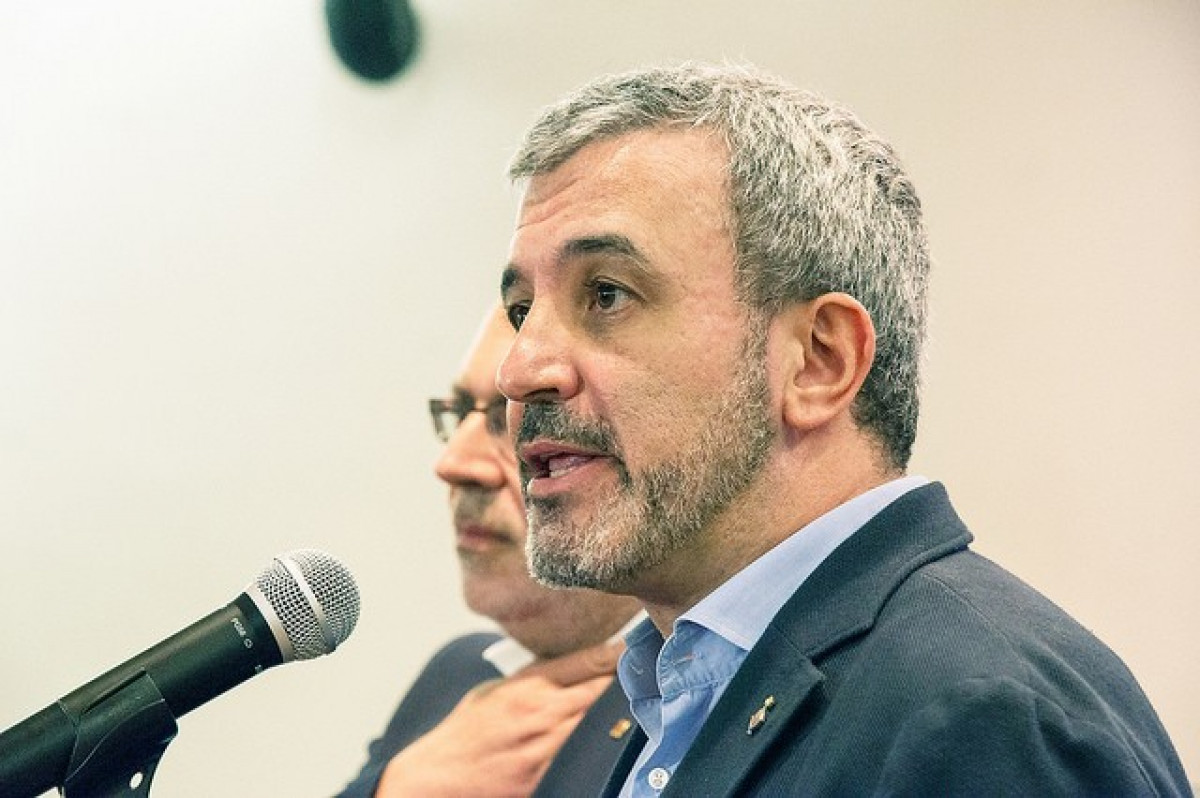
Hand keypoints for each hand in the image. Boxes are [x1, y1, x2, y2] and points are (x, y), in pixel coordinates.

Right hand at [374, 640, 622, 797]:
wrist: (439, 778)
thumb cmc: (465, 732)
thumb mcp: (494, 691)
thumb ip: (532, 678)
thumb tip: (570, 664)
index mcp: (526, 687)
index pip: (585, 662)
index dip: (615, 652)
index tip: (634, 642)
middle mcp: (540, 715)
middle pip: (600, 692)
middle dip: (622, 680)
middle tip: (644, 668)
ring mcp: (546, 749)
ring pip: (597, 723)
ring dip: (615, 710)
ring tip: (636, 697)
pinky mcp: (547, 776)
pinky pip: (583, 754)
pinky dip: (597, 741)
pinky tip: (610, 733)